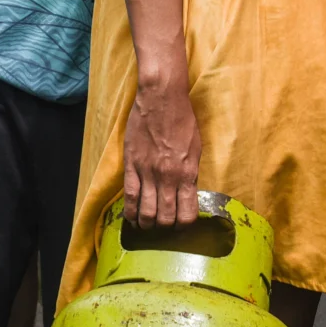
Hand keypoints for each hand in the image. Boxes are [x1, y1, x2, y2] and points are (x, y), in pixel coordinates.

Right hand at [123, 85, 200, 228]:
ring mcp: (147, 172)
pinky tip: (131, 218)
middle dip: (164, 228)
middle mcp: (168, 177)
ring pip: (145, 211)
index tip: (181, 226)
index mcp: (187, 174)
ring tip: (146, 225)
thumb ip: (190, 173)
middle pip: (165, 218)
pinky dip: (130, 211)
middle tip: (162, 228)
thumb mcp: (196, 149)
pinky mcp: (131, 165)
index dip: (184, 225)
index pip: (187, 214)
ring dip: (146, 224)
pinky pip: (129, 196)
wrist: (161, 98)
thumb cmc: (182, 120)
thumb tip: (186, 192)